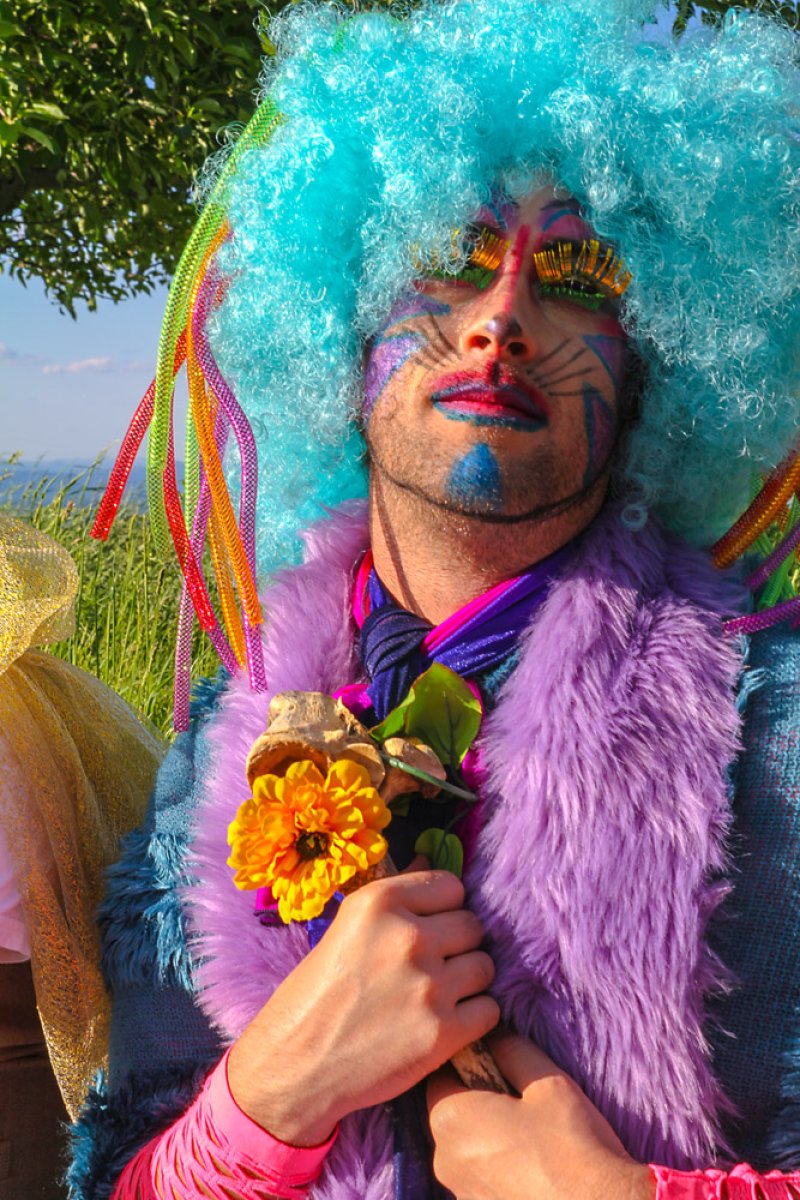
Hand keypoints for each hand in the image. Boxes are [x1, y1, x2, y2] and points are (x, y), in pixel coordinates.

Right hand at [228, 861, 498, 1145]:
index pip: (451, 886)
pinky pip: (488, 1009)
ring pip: (485, 966)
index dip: (443, 908)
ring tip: (436, 996)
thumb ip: (393, 899)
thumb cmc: (314, 996)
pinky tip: (444, 1023)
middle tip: (431, 967)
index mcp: (379, 902)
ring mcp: (429, 985)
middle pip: (472, 925)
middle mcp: (408, 936)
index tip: (429, 927)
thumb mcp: (344, 929)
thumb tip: (427, 861)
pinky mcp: (443, 1032)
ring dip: (468, 981)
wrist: (294, 1066)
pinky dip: (473, 1018)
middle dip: (457, 945)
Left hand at [427, 1032, 654, 1199]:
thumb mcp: (544, 1080)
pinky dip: (497, 1165)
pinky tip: (532, 1164)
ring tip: (532, 1134)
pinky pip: (480, 1175)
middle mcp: (444, 1159)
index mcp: (451, 1119)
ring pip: (466, 1147)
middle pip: (452, 1112)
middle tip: (521, 1098)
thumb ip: (510, 1049)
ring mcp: (460, 1192)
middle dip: (479, 1099)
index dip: (469, 1062)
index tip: (498, 1063)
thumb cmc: (570, 1144)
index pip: (442, 1073)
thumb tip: (493, 1035)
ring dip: (488, 1135)